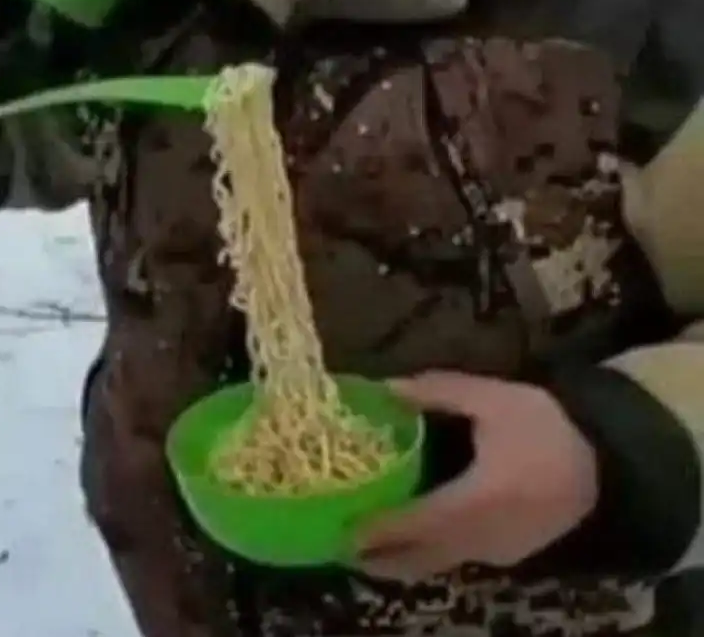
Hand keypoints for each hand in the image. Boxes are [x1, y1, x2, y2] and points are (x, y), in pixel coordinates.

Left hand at [357, 371, 597, 582]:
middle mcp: (486, 533)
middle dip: (383, 556)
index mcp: (480, 496)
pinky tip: (413, 542)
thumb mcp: (493, 398)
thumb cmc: (545, 427)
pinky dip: (430, 557)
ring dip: (403, 562)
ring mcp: (499, 549)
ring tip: (366, 553)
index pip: (421, 521)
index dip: (383, 530)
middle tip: (342, 548)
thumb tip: (387, 386)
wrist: (606, 463)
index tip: (347, 532)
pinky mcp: (509, 554)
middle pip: (425, 555)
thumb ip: (437, 391)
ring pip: (442, 563)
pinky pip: (460, 560)